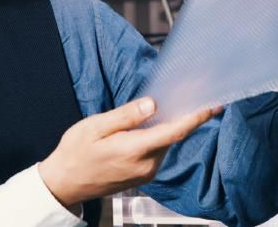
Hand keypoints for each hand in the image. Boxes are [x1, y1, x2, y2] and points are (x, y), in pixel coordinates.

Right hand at [38, 97, 218, 207]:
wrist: (65, 183)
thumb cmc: (75, 152)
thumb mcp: (95, 126)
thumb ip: (126, 115)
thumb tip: (152, 104)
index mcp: (134, 150)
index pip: (174, 131)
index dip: (196, 117)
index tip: (213, 105)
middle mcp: (146, 165)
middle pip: (173, 136)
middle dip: (182, 115)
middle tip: (187, 93)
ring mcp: (146, 173)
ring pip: (166, 143)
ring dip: (169, 126)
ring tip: (165, 106)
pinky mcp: (143, 176)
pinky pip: (158, 151)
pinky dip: (160, 136)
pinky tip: (152, 125)